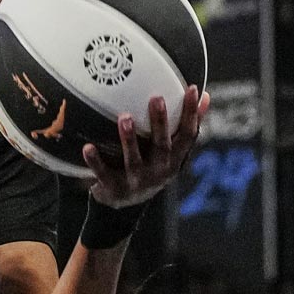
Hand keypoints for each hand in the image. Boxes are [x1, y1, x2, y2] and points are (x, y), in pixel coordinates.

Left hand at [85, 87, 210, 207]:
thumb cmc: (152, 167)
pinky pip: (103, 173)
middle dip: (160, 123)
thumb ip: (184, 127)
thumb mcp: (171, 151)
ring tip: (125, 117)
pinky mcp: (114, 188)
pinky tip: (87, 147)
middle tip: (156, 98)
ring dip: (129, 138)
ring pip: (134, 160)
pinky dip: (95, 161)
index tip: (192, 89)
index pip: (188, 135)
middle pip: (162, 146)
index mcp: (174, 160)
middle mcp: (159, 171)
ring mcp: (137, 181)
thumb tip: (205, 96)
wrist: (126, 204)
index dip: (192, 114)